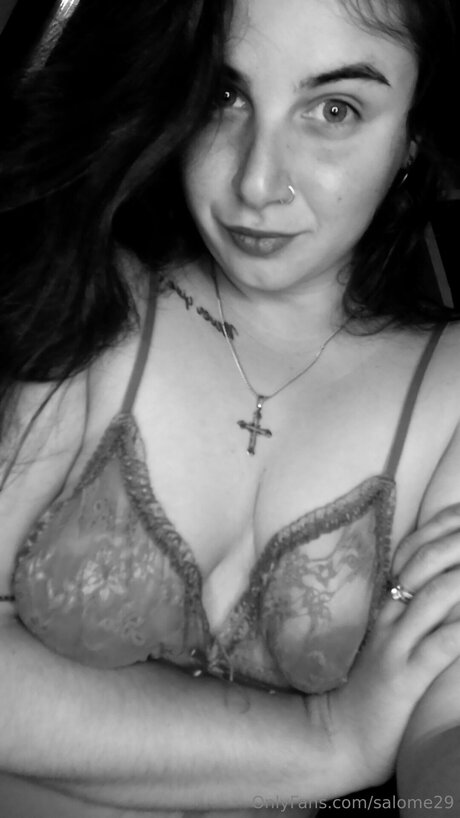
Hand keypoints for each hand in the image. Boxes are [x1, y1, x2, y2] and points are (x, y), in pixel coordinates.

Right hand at [327, 505, 459, 789]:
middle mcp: (389, 617)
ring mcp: (394, 646)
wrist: (340, 736)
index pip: (411, 552)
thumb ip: (407, 610)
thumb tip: (435, 582)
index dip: (439, 527)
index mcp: (385, 604)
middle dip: (455, 544)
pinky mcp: (403, 679)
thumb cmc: (370, 687)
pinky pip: (436, 649)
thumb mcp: (386, 640)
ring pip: (431, 600)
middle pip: (423, 566)